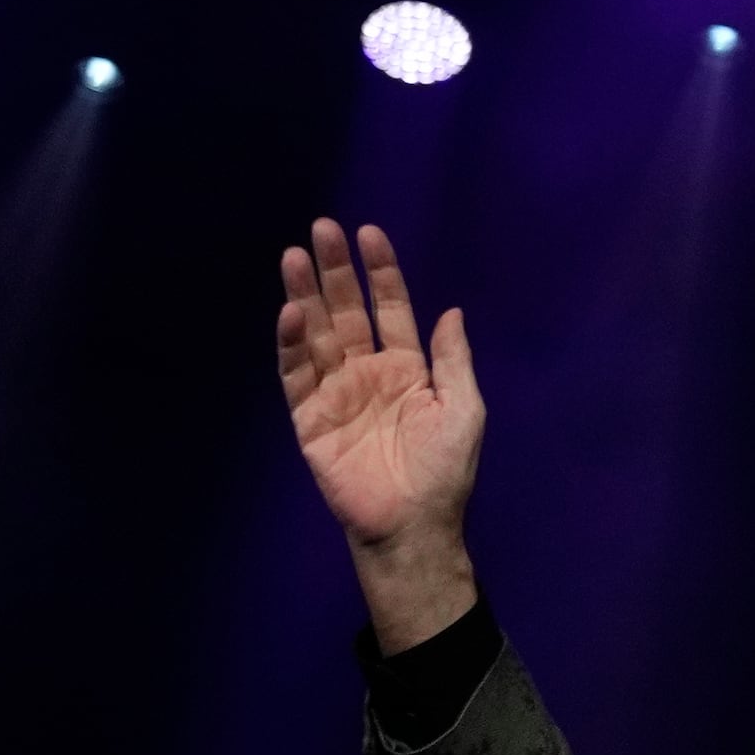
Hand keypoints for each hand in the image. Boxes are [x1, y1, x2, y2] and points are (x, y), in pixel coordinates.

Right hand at [277, 218, 485, 647]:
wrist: (412, 526)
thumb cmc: (443, 471)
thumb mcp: (463, 409)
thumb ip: (453, 359)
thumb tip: (454, 310)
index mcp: (405, 368)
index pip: (389, 308)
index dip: (381, 273)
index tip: (370, 234)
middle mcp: (366, 373)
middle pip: (346, 312)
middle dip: (334, 272)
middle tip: (322, 228)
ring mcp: (335, 394)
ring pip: (316, 335)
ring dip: (305, 296)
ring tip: (294, 256)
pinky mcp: (310, 420)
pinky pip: (297, 376)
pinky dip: (292, 345)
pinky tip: (291, 312)